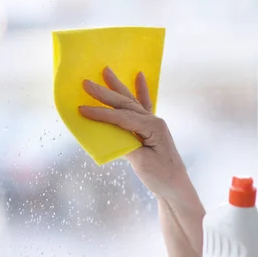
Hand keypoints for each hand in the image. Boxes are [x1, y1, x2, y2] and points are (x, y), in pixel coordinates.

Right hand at [79, 67, 188, 200]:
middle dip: (105, 93)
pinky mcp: (150, 128)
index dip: (101, 113)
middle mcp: (154, 121)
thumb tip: (109, 133)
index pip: (122, 117)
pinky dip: (141, 90)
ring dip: (118, 87)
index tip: (81, 109)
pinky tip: (139, 76)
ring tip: (106, 70)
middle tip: (86, 82)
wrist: (175, 186)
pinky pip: (143, 105)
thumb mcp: (141, 162)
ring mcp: (153, 123)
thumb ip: (126, 145)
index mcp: (153, 127)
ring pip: (132, 101)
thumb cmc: (160, 176)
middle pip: (126, 104)